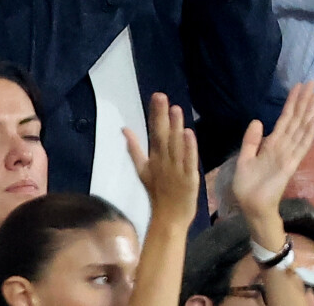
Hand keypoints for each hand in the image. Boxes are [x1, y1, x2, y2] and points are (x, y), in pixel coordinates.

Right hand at [124, 93, 198, 227]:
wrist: (168, 218)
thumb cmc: (157, 192)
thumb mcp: (142, 169)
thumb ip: (134, 148)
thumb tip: (124, 129)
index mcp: (154, 157)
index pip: (153, 131)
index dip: (155, 114)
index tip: (156, 96)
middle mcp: (164, 160)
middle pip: (162, 135)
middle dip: (162, 115)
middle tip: (161, 96)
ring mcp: (176, 169)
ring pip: (175, 145)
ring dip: (175, 127)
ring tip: (176, 109)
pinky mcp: (189, 178)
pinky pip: (188, 161)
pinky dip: (188, 148)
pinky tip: (188, 134)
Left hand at [233, 82, 313, 222]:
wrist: (251, 206)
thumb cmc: (248, 184)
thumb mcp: (245, 157)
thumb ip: (251, 140)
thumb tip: (258, 120)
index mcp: (272, 144)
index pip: (284, 119)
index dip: (291, 103)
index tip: (298, 87)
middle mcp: (283, 146)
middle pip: (296, 120)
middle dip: (304, 102)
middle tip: (312, 84)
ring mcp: (288, 154)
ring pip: (300, 128)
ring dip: (309, 112)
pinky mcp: (290, 164)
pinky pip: (300, 145)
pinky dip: (308, 132)